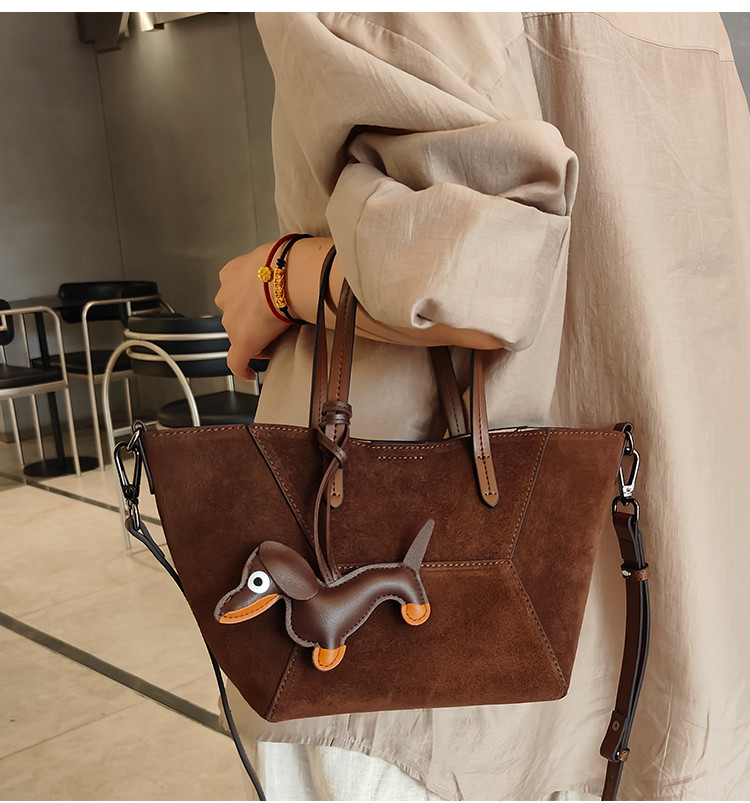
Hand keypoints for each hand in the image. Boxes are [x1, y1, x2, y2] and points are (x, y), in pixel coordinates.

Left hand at [215, 243, 290, 379]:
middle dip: (252, 322)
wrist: (287, 275)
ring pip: (239, 336)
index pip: (235, 293)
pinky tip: (250, 374)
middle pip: (236, 316)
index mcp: (230, 274)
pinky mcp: (242, 342)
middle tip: (274, 323)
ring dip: (254, 339)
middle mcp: (225, 297)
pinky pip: (237, 362)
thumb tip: (296, 274)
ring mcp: (232, 321)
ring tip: (275, 339)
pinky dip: (242, 370)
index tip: (261, 308)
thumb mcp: (274, 256)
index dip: (249, 304)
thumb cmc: (287, 262)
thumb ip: (274, 269)